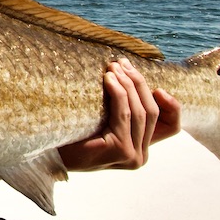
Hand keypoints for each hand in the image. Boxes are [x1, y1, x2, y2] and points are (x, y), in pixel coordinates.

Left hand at [58, 58, 180, 171]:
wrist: (48, 152)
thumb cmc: (72, 133)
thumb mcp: (104, 120)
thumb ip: (123, 109)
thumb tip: (132, 74)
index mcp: (141, 149)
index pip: (171, 126)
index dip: (171, 105)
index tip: (157, 86)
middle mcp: (140, 156)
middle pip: (152, 111)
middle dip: (139, 83)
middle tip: (122, 63)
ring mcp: (132, 156)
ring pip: (140, 110)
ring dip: (128, 83)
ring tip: (114, 66)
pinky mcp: (120, 150)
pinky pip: (124, 113)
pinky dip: (118, 92)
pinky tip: (109, 79)